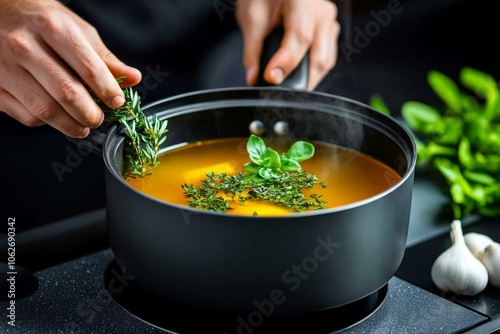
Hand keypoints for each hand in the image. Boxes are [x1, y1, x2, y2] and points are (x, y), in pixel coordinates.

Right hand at [0, 0, 141, 137]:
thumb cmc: (41, 20)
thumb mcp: (76, 29)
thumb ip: (104, 58)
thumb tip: (133, 78)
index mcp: (52, 28)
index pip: (89, 68)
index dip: (108, 91)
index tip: (117, 102)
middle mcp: (25, 46)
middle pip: (68, 94)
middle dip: (91, 114)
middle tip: (99, 118)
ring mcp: (5, 67)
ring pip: (46, 110)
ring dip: (71, 125)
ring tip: (83, 125)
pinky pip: (27, 115)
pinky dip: (47, 123)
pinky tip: (57, 116)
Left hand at [236, 0, 339, 90]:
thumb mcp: (251, 17)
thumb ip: (252, 50)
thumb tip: (253, 77)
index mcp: (304, 2)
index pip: (301, 38)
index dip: (286, 62)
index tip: (271, 77)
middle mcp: (322, 13)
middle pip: (319, 57)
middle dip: (300, 80)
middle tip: (279, 91)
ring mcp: (329, 24)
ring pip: (326, 62)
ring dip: (307, 79)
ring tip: (286, 85)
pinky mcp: (329, 34)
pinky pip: (326, 59)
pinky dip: (311, 72)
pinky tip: (296, 76)